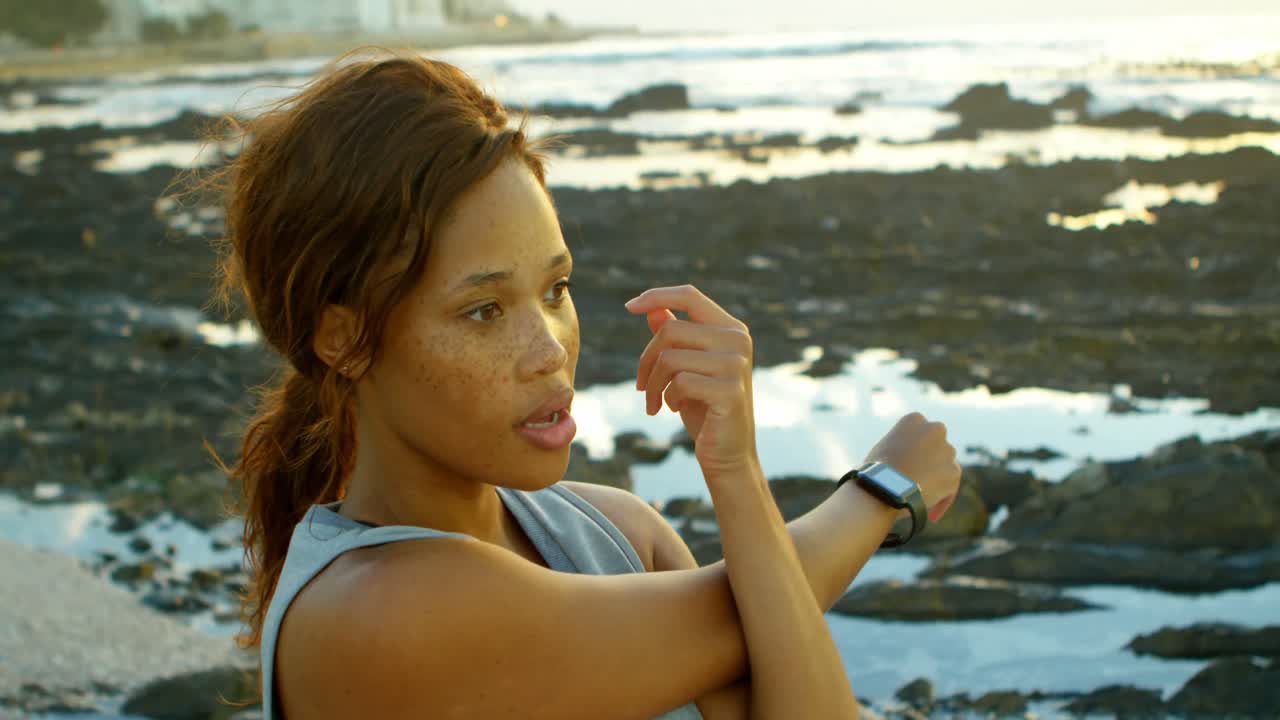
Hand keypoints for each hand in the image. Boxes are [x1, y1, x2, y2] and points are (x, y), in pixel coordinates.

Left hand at [625, 285, 757, 478]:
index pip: (690, 296)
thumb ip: (675, 338)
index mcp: (731, 328)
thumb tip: (652, 309)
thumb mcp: (685, 370)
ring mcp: (736, 364)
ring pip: (670, 357)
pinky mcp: (730, 391)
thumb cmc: (704, 409)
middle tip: (640, 386)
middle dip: (646, 360)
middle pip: (670, 330)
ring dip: (652, 384)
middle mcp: (738, 340)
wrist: (728, 454)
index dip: (656, 295)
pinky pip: (679, 382)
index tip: (628, 307)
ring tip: (655, 402)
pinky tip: (674, 409)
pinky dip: (668, 398)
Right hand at [861, 412, 961, 521]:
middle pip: (937, 449)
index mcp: (914, 419)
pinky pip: (950, 488)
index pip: (921, 436)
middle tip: (920, 482)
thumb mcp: (884, 449)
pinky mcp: (954, 472)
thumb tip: (907, 461)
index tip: (910, 466)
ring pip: (945, 468)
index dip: (917, 453)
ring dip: (937, 482)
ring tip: (923, 501)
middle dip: (931, 464)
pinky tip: (931, 514)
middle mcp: (935, 429)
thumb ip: (902, 448)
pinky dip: (942, 500)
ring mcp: (947, 450)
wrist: (884, 486)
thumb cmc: (875, 470)